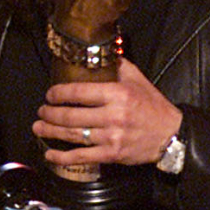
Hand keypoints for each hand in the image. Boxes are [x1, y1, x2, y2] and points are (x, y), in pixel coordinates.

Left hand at [33, 58, 182, 166]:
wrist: (171, 135)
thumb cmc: (153, 106)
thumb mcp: (138, 79)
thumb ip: (118, 65)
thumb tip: (98, 52)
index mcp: (117, 94)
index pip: (79, 92)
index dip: (59, 93)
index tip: (50, 94)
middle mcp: (113, 116)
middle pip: (71, 115)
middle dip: (50, 113)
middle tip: (41, 111)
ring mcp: (111, 137)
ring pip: (73, 135)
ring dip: (51, 132)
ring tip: (38, 127)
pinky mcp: (112, 154)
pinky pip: (82, 157)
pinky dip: (63, 157)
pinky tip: (49, 154)